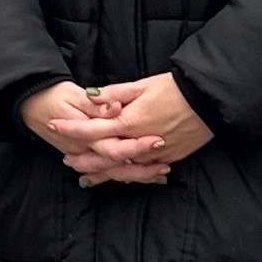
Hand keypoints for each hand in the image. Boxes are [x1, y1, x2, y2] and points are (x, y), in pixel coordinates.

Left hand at [18, 77, 209, 183]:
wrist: (208, 100)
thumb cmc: (175, 88)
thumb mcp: (142, 85)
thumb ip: (114, 95)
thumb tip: (90, 97)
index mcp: (130, 121)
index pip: (93, 128)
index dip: (71, 128)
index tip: (54, 125)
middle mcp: (139, 141)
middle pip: (104, 156)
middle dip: (84, 159)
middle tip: (67, 159)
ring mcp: (155, 154)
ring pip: (123, 169)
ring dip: (103, 172)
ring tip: (87, 175)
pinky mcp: (168, 159)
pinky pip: (143, 171)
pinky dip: (128, 174)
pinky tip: (119, 175)